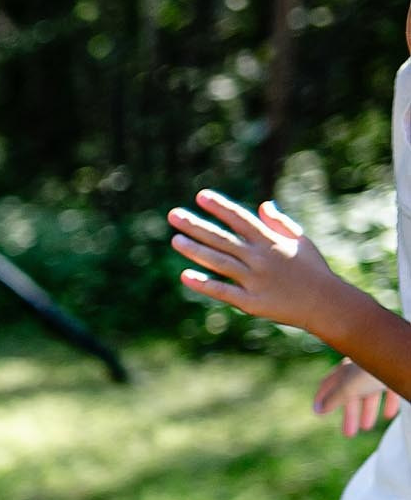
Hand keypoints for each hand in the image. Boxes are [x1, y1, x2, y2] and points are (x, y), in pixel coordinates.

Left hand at [169, 190, 352, 333]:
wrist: (327, 304)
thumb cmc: (313, 270)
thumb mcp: (302, 241)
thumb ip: (280, 223)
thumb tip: (263, 205)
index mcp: (271, 242)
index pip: (240, 219)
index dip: (220, 207)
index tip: (201, 196)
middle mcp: (260, 258)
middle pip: (222, 239)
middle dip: (196, 226)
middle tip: (172, 215)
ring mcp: (254, 280)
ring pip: (219, 262)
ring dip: (195, 251)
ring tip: (175, 240)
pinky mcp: (251, 302)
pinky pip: (223, 291)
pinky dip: (204, 284)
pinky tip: (185, 276)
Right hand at [313, 358, 401, 438]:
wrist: (397, 361)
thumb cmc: (369, 372)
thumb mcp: (346, 388)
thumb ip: (332, 399)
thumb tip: (318, 409)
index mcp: (343, 370)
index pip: (328, 385)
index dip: (321, 398)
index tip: (318, 411)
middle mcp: (358, 371)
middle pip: (350, 395)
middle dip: (350, 415)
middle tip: (348, 433)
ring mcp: (376, 373)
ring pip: (369, 395)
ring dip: (367, 412)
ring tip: (367, 427)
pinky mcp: (393, 376)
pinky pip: (388, 392)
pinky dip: (386, 404)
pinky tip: (387, 414)